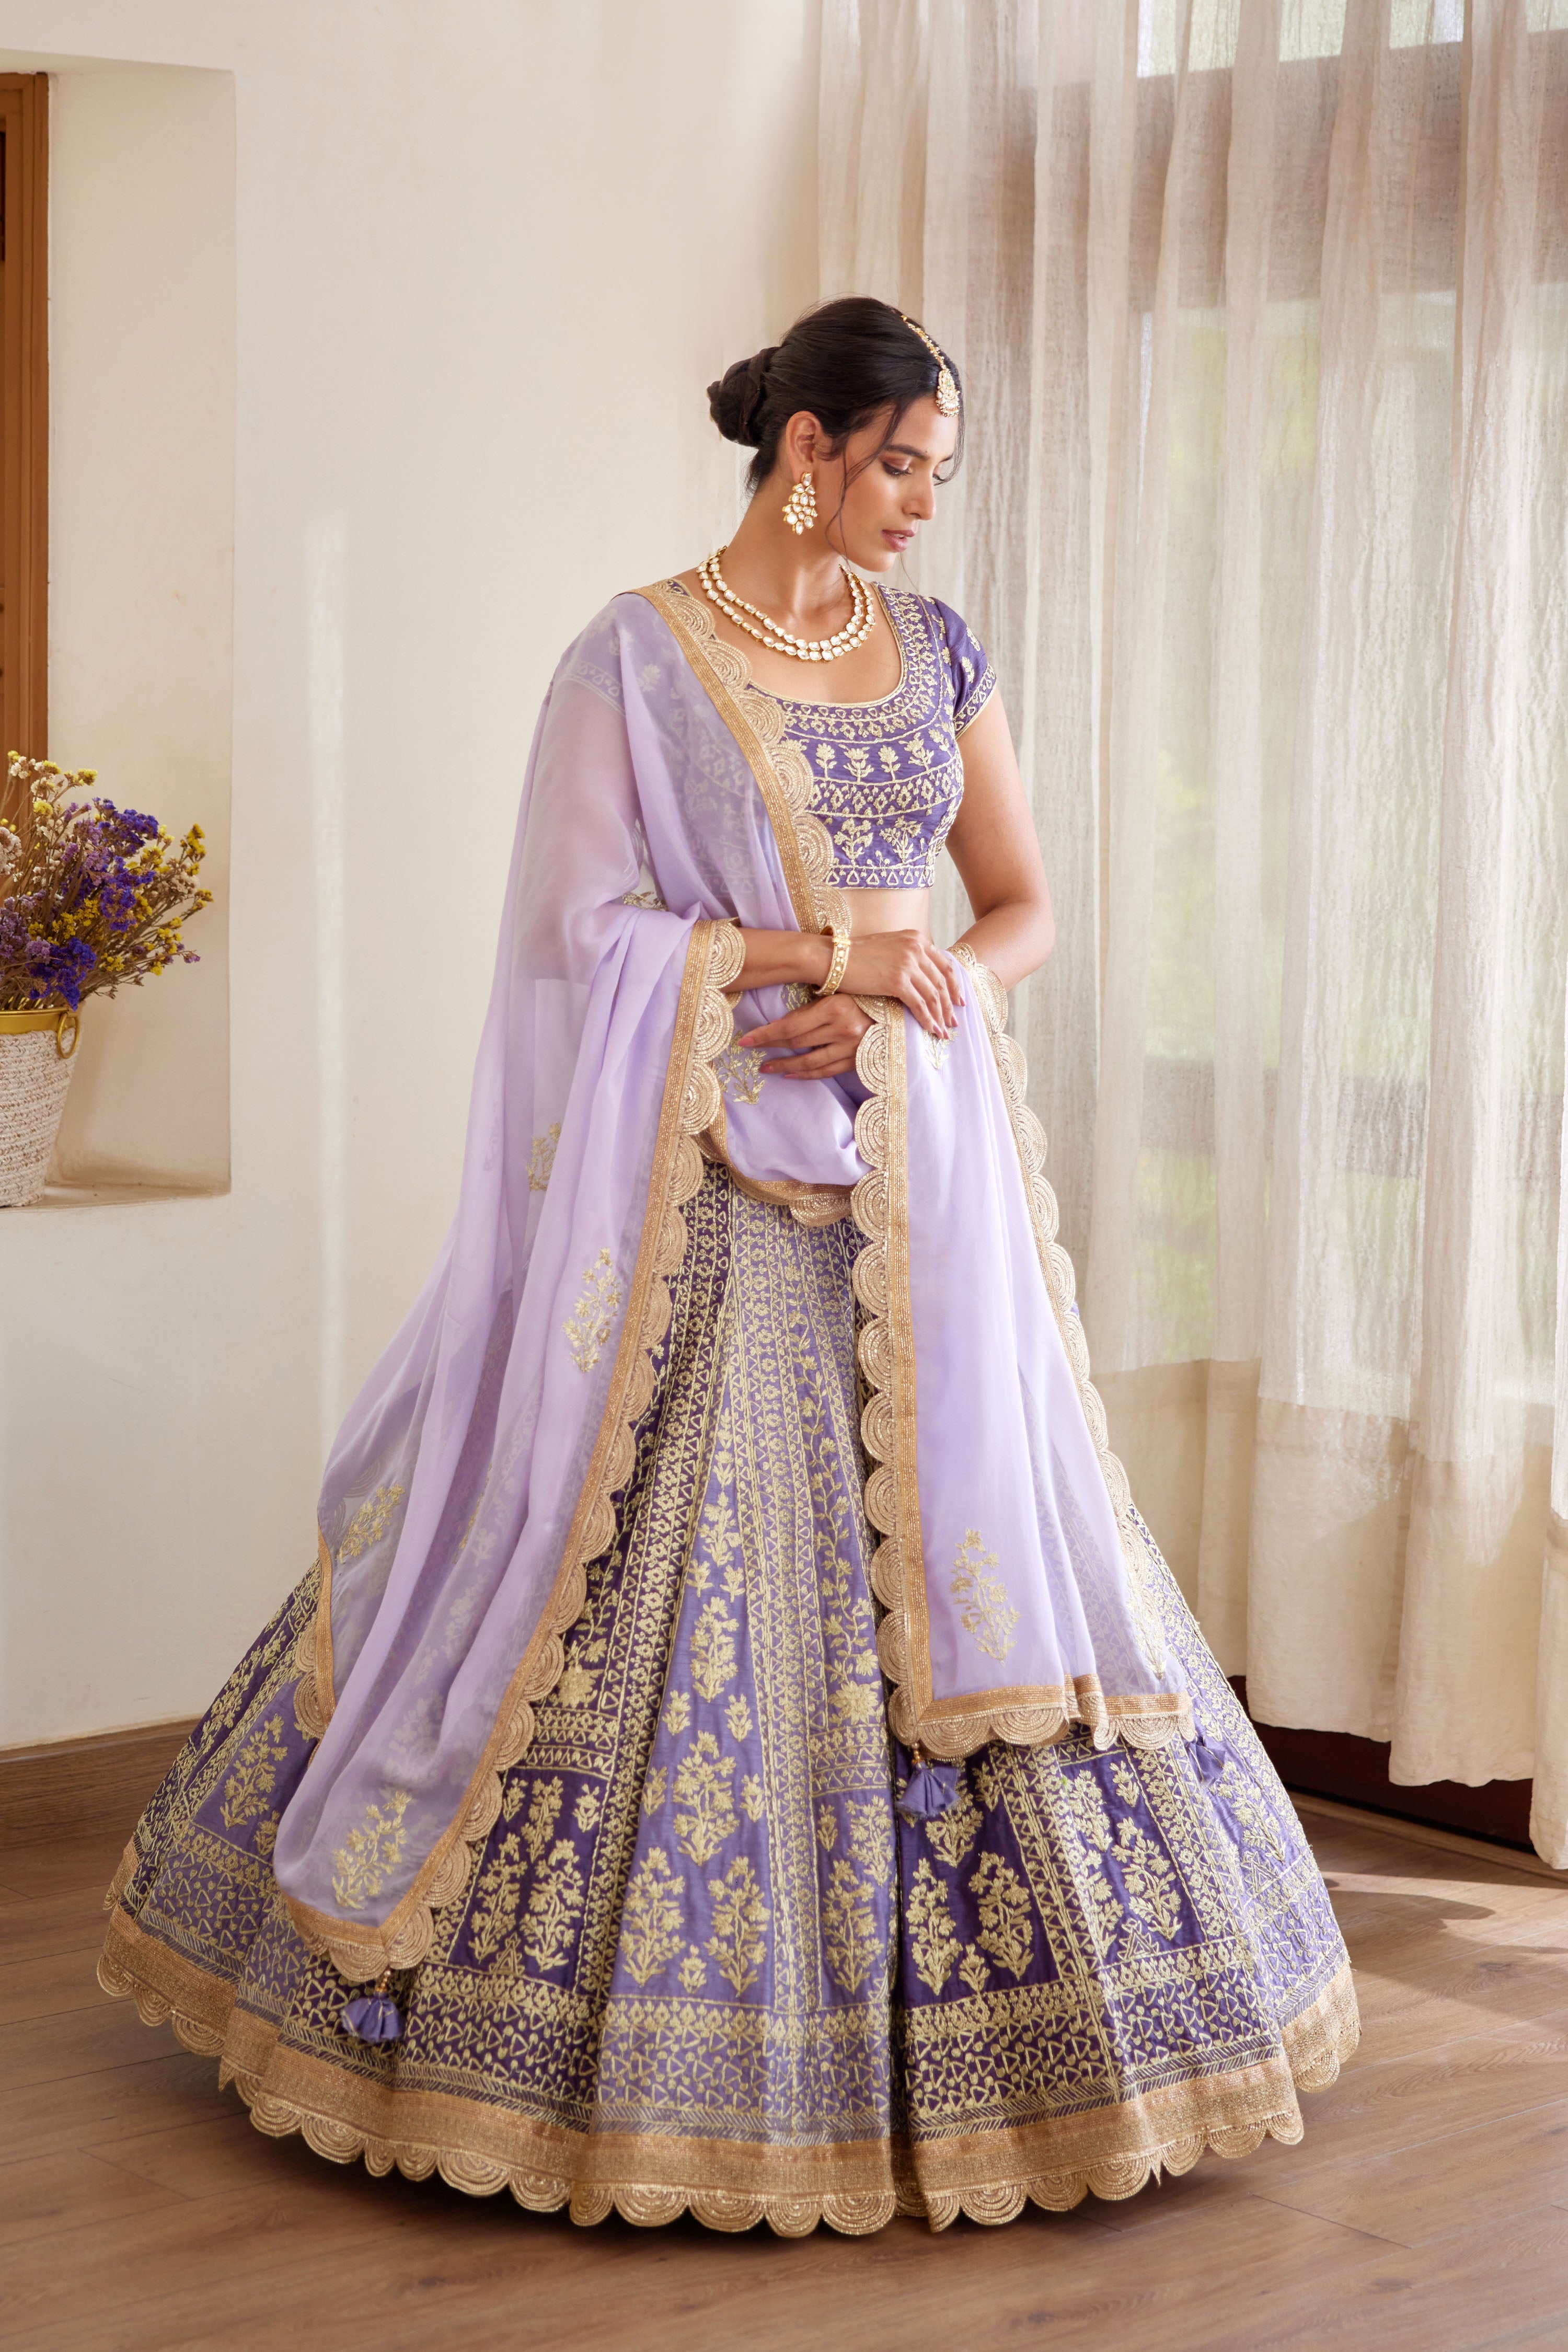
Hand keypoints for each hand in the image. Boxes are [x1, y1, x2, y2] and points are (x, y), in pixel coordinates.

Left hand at [737, 992, 873, 1080]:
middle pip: (797, 1043)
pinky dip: (806, 1075)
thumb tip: (780, 1024)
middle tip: (749, 1049)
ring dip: (784, 1065)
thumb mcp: (839, 992)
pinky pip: (826, 1071)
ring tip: (766, 1067)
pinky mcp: (858, 1061)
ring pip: (810, 1062)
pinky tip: (790, 1075)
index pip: (791, 1026)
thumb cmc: (866, 994)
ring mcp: (853, 1048)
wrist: (902, 1009)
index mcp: (836, 1007)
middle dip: (770, 1047)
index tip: (746, 1040)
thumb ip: (813, 1007)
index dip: (765, 1034)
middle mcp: (844, 1029)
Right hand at [839, 929, 963, 1036]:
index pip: (944, 964)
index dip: (954, 985)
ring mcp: (908, 963)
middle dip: (950, 1004)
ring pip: (933, 995)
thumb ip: (906, 957)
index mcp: (915, 938)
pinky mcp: (897, 980)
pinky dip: (927, 1019)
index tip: (958, 1001)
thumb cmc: (854, 956)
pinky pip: (919, 1004)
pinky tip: (930, 1030)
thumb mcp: (888, 948)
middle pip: (942, 981)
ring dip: (940, 1015)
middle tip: (954, 1021)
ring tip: (943, 1031)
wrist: (832, 957)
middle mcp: (916, 948)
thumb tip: (919, 977)